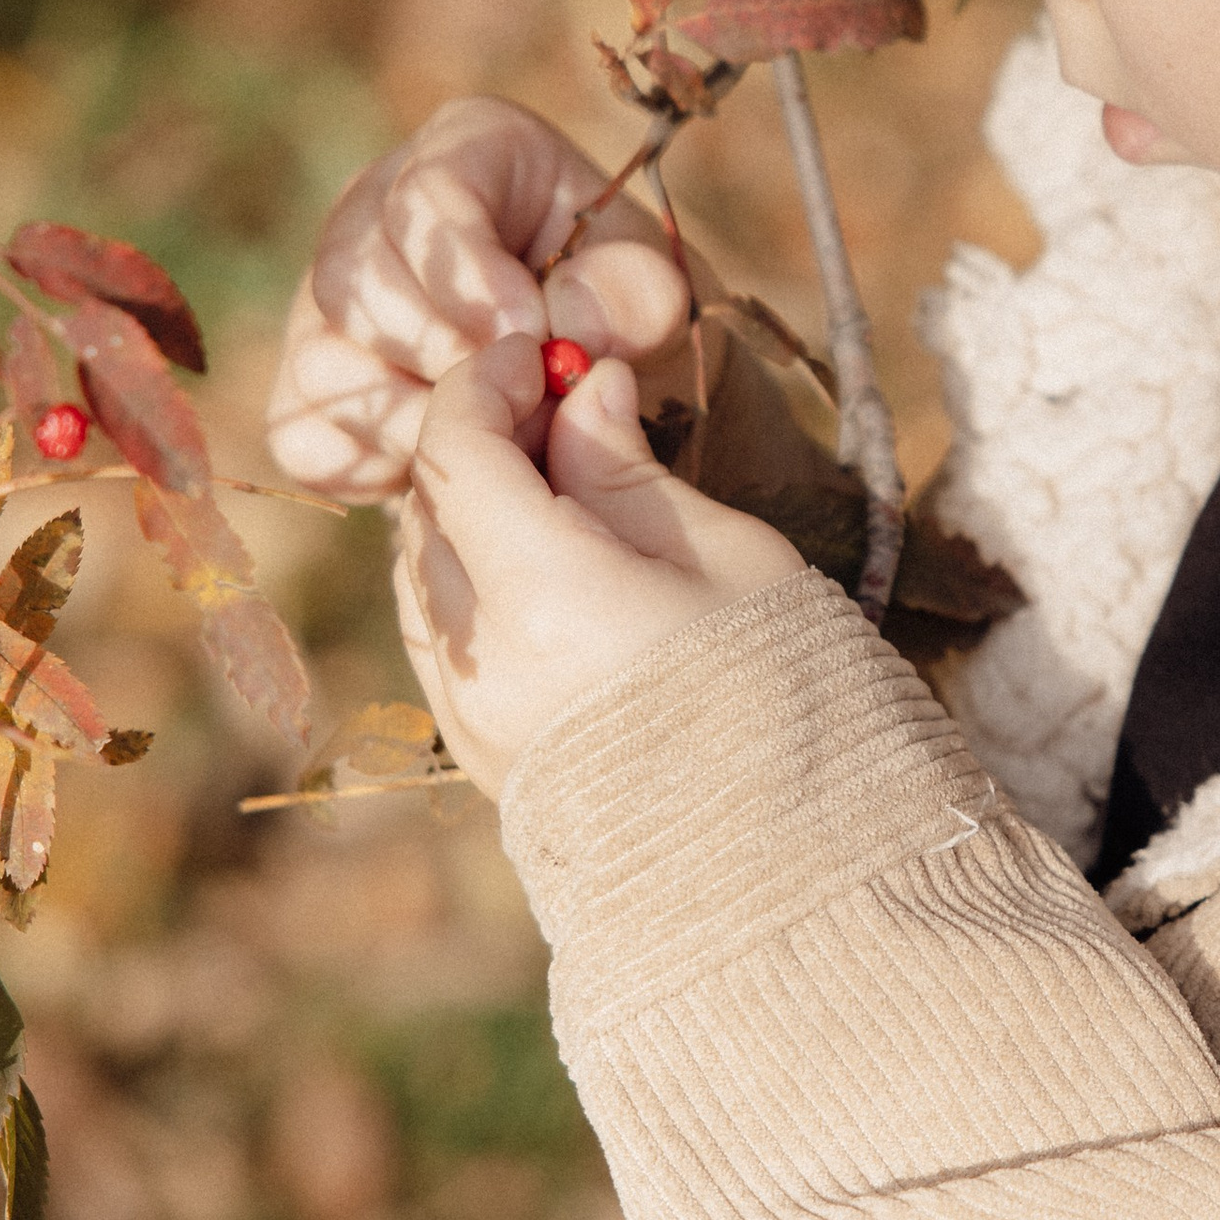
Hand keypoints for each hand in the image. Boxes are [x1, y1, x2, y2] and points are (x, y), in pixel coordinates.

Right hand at [267, 97, 695, 499]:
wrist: (601, 398)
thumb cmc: (626, 321)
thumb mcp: (657, 296)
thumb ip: (634, 295)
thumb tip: (565, 318)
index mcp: (470, 153)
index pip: (428, 196)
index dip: (468, 272)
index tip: (526, 334)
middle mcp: (374, 214)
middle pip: (355, 277)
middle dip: (442, 352)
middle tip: (521, 398)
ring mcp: (326, 305)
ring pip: (324, 360)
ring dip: (418, 417)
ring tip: (502, 434)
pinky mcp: (306, 391)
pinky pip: (306, 436)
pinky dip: (378, 465)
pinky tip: (449, 466)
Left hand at [396, 334, 805, 793]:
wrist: (794, 866)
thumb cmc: (791, 695)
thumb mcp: (729, 557)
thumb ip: (629, 469)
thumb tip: (583, 388)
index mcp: (544, 600)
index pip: (460, 451)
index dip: (487, 382)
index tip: (540, 353)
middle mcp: (481, 662)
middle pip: (430, 507)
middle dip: (482, 441)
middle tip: (562, 408)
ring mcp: (469, 718)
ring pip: (424, 572)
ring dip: (472, 511)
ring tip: (563, 488)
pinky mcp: (480, 757)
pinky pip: (442, 636)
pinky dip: (472, 578)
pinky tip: (546, 567)